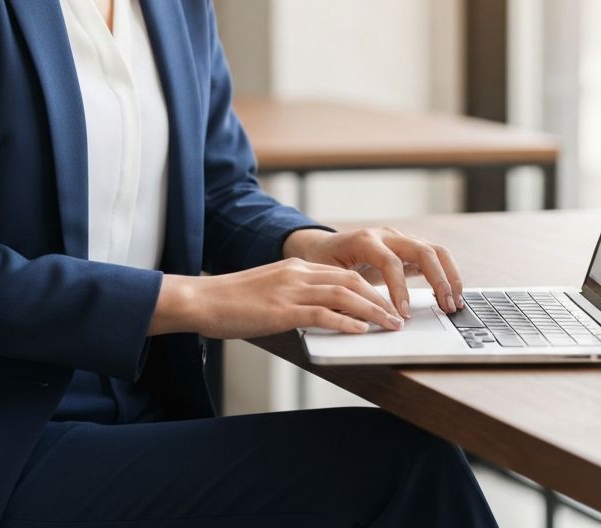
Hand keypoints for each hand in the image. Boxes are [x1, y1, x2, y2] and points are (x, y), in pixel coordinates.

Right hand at [146, 259, 406, 338]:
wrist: (202, 299)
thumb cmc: (230, 301)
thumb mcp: (268, 291)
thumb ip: (293, 296)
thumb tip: (317, 313)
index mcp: (295, 268)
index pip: (342, 273)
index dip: (368, 287)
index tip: (386, 302)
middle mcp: (297, 274)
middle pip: (350, 281)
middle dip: (379, 299)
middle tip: (397, 317)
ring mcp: (290, 290)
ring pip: (343, 295)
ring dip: (371, 311)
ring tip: (390, 326)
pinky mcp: (282, 310)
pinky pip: (322, 314)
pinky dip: (346, 322)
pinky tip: (360, 331)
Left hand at [282, 227, 464, 318]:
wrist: (322, 247)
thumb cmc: (323, 263)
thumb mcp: (328, 278)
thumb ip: (344, 294)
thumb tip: (359, 319)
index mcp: (365, 240)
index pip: (390, 262)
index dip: (399, 289)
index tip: (404, 314)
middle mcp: (387, 236)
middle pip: (423, 251)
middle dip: (438, 280)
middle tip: (446, 307)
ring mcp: (400, 239)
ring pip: (435, 251)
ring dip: (450, 276)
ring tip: (455, 303)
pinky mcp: (408, 249)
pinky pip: (435, 257)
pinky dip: (447, 275)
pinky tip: (450, 296)